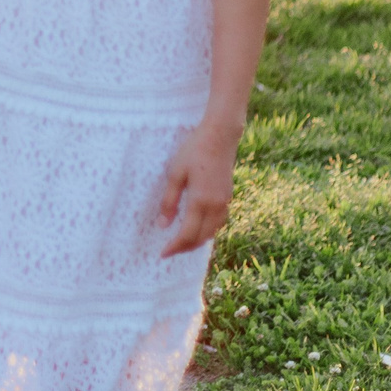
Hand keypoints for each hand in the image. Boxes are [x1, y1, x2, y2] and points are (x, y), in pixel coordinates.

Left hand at [151, 117, 242, 256]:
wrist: (220, 137)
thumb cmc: (193, 151)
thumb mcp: (175, 174)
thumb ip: (169, 201)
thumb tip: (163, 225)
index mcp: (200, 202)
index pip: (187, 234)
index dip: (175, 247)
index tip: (163, 254)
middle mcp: (215, 206)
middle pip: (201, 238)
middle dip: (185, 248)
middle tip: (170, 251)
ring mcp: (224, 202)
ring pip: (212, 232)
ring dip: (197, 241)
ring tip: (182, 243)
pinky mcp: (228, 197)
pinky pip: (219, 222)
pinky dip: (207, 231)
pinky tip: (198, 227)